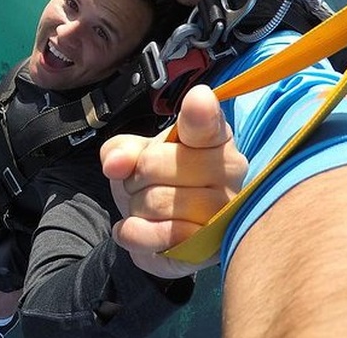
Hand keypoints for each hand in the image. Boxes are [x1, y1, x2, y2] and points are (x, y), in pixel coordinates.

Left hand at [100, 85, 247, 277]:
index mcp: (215, 138)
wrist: (162, 226)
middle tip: (143, 182)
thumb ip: (122, 150)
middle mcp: (231, 172)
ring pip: (155, 202)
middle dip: (134, 175)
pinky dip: (132, 232)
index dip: (200, 112)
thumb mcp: (135, 154)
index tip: (198, 99)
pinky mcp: (209, 247)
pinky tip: (135, 227)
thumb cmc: (158, 179)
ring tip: (146, 206)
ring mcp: (225, 212)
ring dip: (134, 205)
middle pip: (156, 165)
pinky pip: (159, 236)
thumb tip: (115, 164)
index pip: (206, 124)